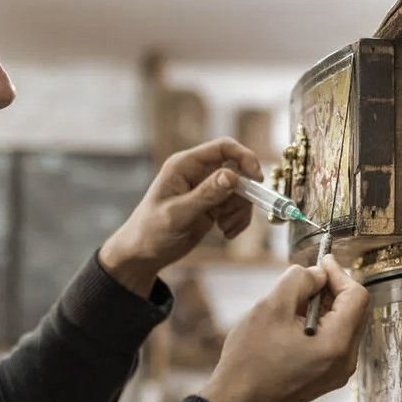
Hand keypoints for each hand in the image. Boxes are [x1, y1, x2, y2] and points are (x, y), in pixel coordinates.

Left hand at [99, 139, 263, 295]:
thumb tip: (232, 176)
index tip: (257, 178)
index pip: (223, 148)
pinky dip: (238, 220)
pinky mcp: (213, 206)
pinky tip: (226, 233)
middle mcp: (198, 173)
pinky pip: (237, 207)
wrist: (144, 254)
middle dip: (243, 193)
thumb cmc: (151, 231)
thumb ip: (205, 194)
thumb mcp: (177, 214)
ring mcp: (207, 190)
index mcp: (185, 165)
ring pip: (240, 191)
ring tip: (226, 228)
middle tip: (235, 215)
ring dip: (240, 210)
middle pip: (237, 170)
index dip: (244, 157)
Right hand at [199, 255, 368, 401]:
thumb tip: (318, 274)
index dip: (339, 273)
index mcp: (337, 345)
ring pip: (342, 325)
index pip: (357, 296)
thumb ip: (299, 280)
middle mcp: (345, 362)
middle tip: (305, 279)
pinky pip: (332, 342)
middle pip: (354, 311)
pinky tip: (291, 324)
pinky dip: (318, 325)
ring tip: (293, 303)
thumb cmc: (249, 360)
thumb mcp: (271, 307)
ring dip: (323, 307)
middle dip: (331, 290)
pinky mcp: (325, 379)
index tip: (321, 261)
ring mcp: (336, 374)